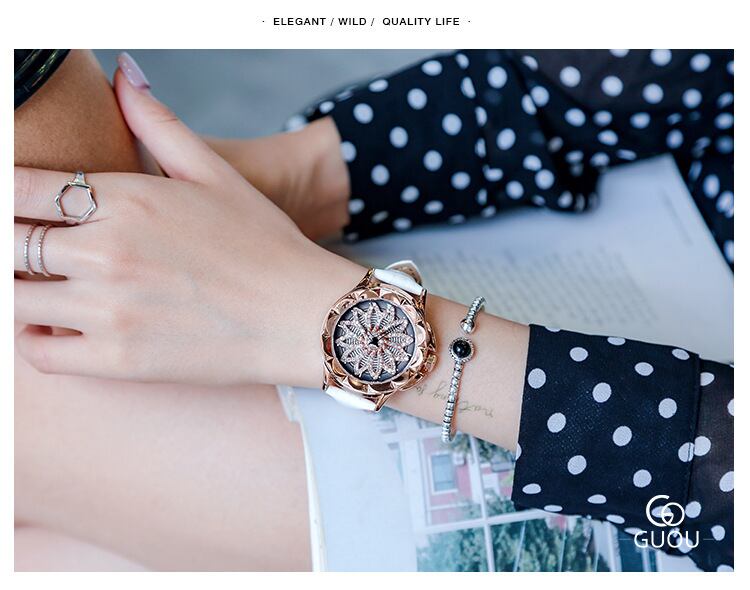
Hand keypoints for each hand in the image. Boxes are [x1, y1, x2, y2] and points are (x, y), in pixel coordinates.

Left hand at [14, 56, 363, 386]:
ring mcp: (109, 310)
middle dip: (13, 241)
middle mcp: (107, 252)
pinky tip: (54, 322)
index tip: (21, 207)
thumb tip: (123, 75)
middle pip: (8, 242)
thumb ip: (158, 123)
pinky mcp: (118, 360)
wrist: (303, 316)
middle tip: (33, 247)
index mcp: (126, 199)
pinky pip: (37, 352)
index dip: (9, 196)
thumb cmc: (265, 244)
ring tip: (45, 283)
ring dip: (19, 286)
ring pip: (12, 297)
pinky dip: (32, 337)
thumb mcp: (216, 173)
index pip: (17, 188)